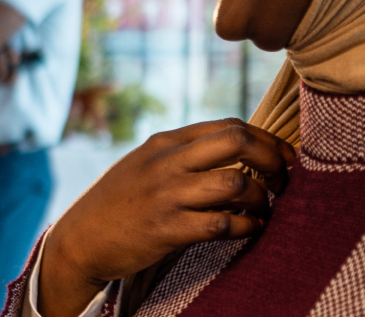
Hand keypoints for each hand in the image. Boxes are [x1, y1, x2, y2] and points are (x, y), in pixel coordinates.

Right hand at [39, 119, 296, 316]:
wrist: (80, 238)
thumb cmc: (118, 202)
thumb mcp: (144, 163)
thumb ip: (182, 154)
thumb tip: (234, 148)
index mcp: (164, 142)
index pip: (229, 126)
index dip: (267, 140)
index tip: (284, 158)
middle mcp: (167, 163)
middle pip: (237, 142)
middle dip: (272, 159)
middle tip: (282, 180)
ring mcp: (168, 195)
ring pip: (235, 183)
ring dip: (261, 199)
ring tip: (263, 210)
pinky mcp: (168, 229)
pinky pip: (223, 224)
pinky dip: (246, 227)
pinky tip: (250, 229)